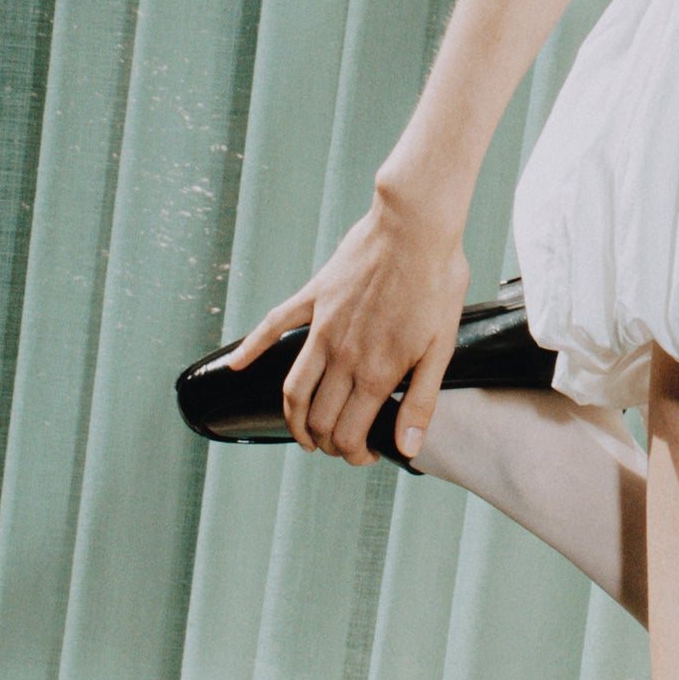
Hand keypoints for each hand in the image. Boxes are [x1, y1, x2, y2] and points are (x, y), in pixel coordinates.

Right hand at [226, 186, 470, 465]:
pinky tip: (237, 365)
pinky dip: (251, 348)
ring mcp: (321, 326)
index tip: (365, 453)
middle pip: (318, 419)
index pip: (348, 434)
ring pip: (293, 387)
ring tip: (301, 433)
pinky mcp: (313, 297)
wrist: (415, 225)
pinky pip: (273, 325)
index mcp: (375, 372)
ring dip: (292, 418)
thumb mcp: (442, 348)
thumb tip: (407, 448)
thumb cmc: (436, 282)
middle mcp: (341, 355)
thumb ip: (421, 401)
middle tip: (339, 445)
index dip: (353, 454)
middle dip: (325, 443)